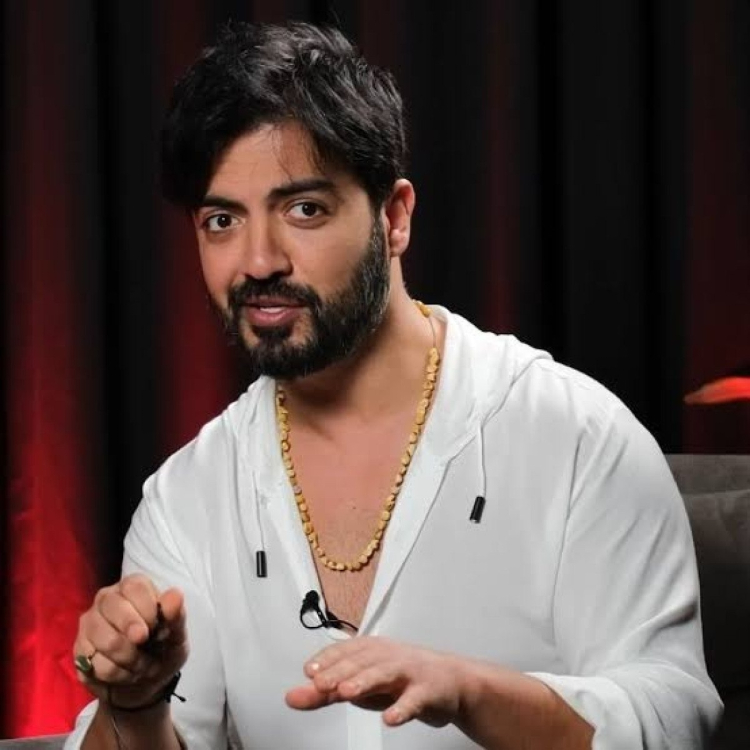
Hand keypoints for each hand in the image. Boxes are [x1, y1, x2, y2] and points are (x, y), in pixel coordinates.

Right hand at [73, 573, 187, 708]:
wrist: (146, 684)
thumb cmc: (163, 649)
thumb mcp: (177, 634)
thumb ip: (176, 615)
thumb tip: (175, 594)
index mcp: (133, 587)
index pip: (135, 587)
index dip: (148, 609)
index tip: (157, 627)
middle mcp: (107, 599)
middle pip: (114, 609)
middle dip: (136, 636)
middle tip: (146, 646)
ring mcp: (89, 623)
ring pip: (106, 640)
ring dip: (131, 659)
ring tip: (142, 665)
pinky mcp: (80, 649)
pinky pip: (96, 664)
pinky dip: (118, 674)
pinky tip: (126, 673)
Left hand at [285, 637, 464, 727]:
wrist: (450, 681)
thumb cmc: (400, 679)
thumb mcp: (361, 685)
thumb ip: (326, 692)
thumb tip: (293, 696)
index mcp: (371, 650)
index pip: (345, 650)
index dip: (327, 660)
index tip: (310, 672)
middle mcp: (388, 656)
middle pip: (362, 661)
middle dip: (340, 671)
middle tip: (321, 683)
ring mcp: (409, 672)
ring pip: (385, 673)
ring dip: (365, 681)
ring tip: (347, 692)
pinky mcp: (428, 691)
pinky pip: (414, 699)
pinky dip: (402, 708)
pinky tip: (390, 718)